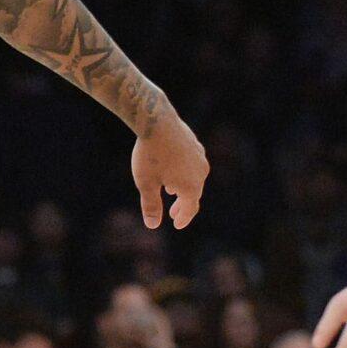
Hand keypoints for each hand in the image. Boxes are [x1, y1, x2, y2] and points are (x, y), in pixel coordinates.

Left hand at [131, 109, 208, 230]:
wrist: (156, 122)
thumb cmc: (150, 155)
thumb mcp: (146, 184)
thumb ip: (151, 206)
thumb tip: (153, 225)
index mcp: (191, 187)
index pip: (190, 209)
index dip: (183, 219)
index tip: (177, 225)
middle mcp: (200, 173)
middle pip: (194, 194)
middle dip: (183, 205)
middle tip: (173, 214)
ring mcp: (200, 157)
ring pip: (195, 177)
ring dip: (184, 188)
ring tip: (171, 191)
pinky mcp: (195, 144)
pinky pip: (193, 164)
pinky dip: (185, 172)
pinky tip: (173, 169)